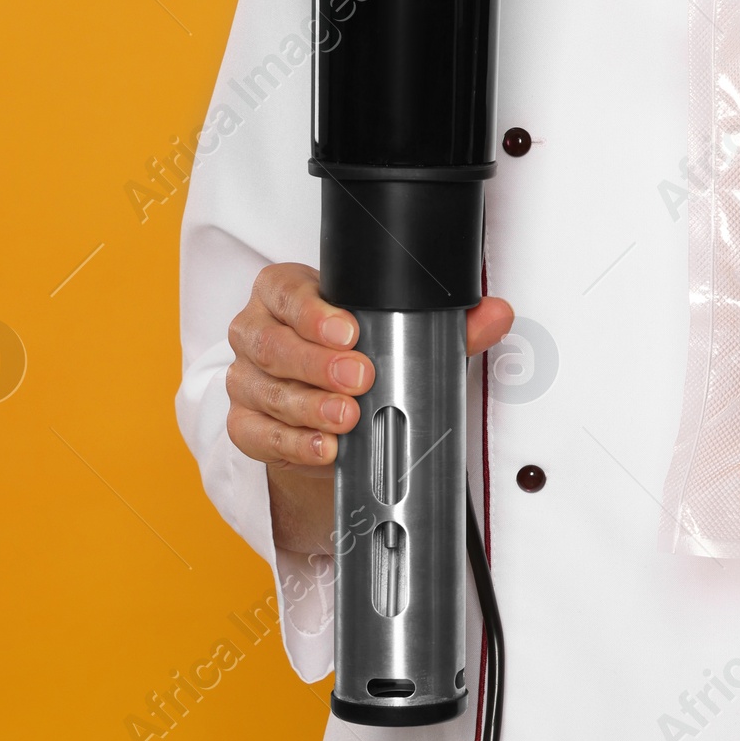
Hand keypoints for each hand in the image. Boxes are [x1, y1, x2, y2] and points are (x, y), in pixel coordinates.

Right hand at [225, 263, 513, 558]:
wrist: (323, 409)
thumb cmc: (354, 356)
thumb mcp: (397, 333)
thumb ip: (448, 323)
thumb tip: (494, 314)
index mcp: (285, 295)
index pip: (286, 292)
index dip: (313, 312)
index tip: (349, 332)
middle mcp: (258, 333)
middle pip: (273, 344)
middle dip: (318, 364)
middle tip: (360, 379)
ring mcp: (247, 380)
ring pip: (267, 391)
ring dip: (310, 408)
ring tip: (348, 417)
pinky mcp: (245, 425)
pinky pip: (258, 434)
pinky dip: (294, 444)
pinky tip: (325, 448)